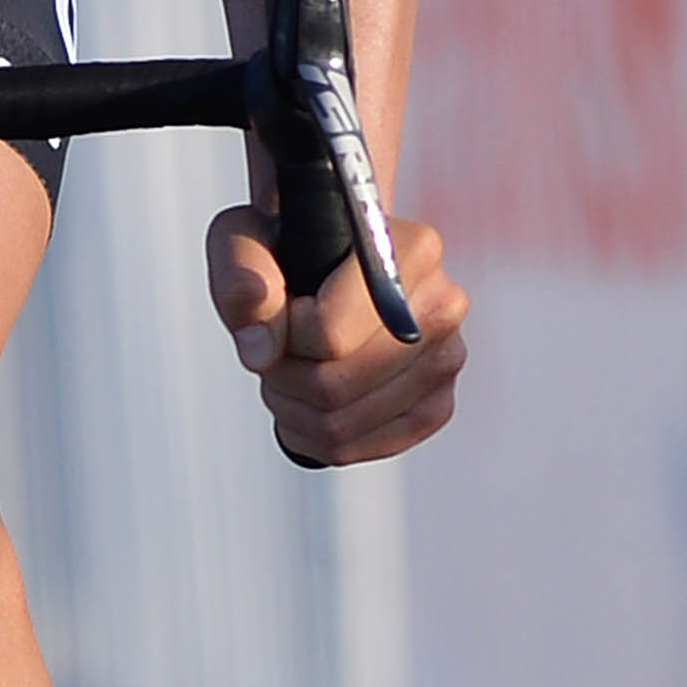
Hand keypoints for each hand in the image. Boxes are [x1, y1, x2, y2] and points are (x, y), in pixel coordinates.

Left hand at [205, 202, 468, 463]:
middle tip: (272, 349)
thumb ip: (240, 277)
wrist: (322, 263)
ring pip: (344, 425)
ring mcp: (446, 361)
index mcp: (410, 251)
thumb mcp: (242, 238)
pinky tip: (305, 404)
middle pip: (334, 386)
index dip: (283, 332)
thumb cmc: (283, 246)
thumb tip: (261, 349)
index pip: (327, 332)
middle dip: (282, 375)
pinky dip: (319, 437)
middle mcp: (444, 305)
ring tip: (286, 371)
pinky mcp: (437, 405)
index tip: (281, 307)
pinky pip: (368, 449)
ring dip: (293, 408)